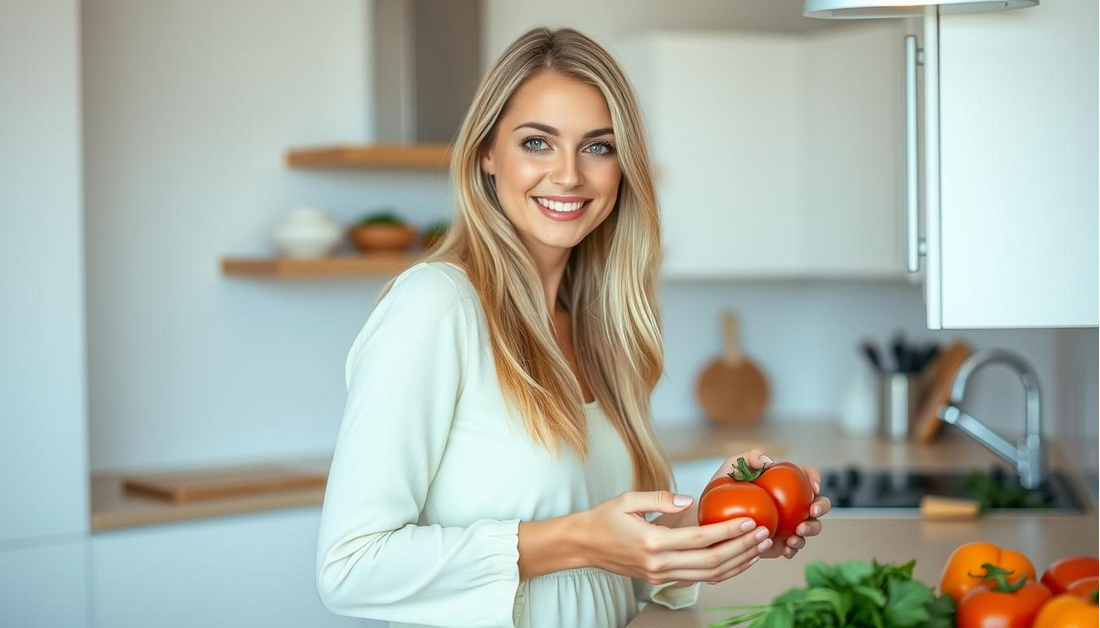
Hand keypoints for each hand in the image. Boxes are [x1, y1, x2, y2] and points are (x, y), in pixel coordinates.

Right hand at [577, 490, 769, 585]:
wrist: (583, 545)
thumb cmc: (603, 519)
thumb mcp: (627, 499)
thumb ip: (660, 498)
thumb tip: (689, 499)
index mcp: (652, 542)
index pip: (700, 539)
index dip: (728, 531)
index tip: (750, 521)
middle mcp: (659, 564)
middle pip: (711, 561)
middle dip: (741, 549)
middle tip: (763, 534)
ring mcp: (661, 575)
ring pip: (709, 575)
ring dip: (737, 563)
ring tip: (758, 549)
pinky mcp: (662, 579)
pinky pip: (699, 579)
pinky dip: (722, 572)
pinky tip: (738, 561)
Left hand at [706, 449, 830, 559]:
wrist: (712, 516)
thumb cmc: (723, 487)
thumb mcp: (732, 466)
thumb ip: (749, 457)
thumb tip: (768, 461)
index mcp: (785, 481)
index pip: (808, 475)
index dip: (816, 479)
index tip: (813, 487)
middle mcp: (793, 503)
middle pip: (819, 503)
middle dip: (821, 507)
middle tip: (811, 512)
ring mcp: (789, 524)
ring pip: (812, 527)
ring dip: (810, 530)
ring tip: (796, 534)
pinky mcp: (781, 542)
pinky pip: (794, 547)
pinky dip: (794, 549)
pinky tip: (786, 549)